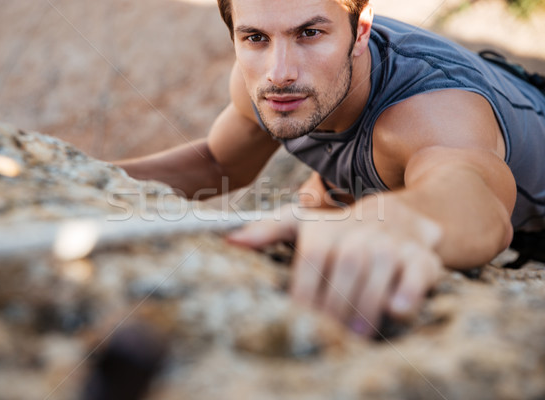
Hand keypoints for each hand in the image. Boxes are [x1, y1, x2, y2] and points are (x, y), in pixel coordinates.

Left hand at [226, 194, 444, 336]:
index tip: (298, 317)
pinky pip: (419, 270)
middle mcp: (360, 229)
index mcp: (327, 226)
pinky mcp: (422, 255)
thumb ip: (267, 231)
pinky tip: (396, 311)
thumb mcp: (302, 223)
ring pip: (381, 265)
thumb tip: (230, 240)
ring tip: (356, 334)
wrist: (395, 214)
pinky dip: (409, 290)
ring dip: (368, 300)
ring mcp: (393, 241)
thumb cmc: (337, 229)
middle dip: (337, 301)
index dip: (306, 288)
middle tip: (328, 334)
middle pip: (347, 262)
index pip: (313, 256)